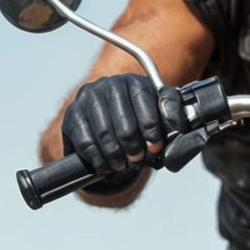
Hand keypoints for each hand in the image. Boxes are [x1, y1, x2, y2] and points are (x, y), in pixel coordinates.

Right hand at [60, 75, 186, 177]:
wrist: (102, 123)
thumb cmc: (135, 122)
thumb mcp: (157, 116)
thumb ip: (171, 117)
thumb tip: (178, 126)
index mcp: (134, 82)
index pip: (145, 102)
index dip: (152, 129)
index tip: (155, 148)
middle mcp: (109, 85)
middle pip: (124, 122)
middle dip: (133, 147)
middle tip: (137, 161)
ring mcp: (88, 99)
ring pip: (104, 133)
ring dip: (115, 156)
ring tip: (122, 166)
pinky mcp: (72, 115)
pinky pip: (85, 141)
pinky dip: (97, 159)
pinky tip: (105, 166)